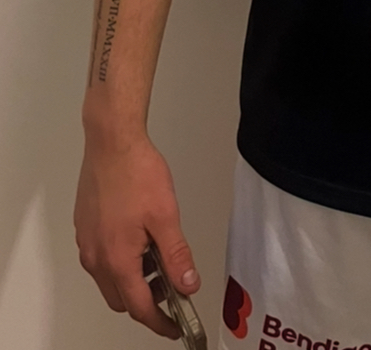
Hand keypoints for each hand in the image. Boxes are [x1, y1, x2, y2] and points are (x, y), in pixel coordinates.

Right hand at [74, 132, 199, 338]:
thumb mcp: (166, 216)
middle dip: (147, 301)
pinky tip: (141, 240)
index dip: (159, 322)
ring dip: (134, 280)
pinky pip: (102, 259)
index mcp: (117, 260)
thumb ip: (176, 255)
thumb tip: (187, 285)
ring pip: (109, 279)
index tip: (175, 326)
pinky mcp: (85, 228)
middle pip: (121, 298)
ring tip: (160, 258)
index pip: (139, 307)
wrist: (112, 142)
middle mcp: (96, 257)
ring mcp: (87, 243)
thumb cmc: (137, 173)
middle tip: (173, 289)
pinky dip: (121, 262)